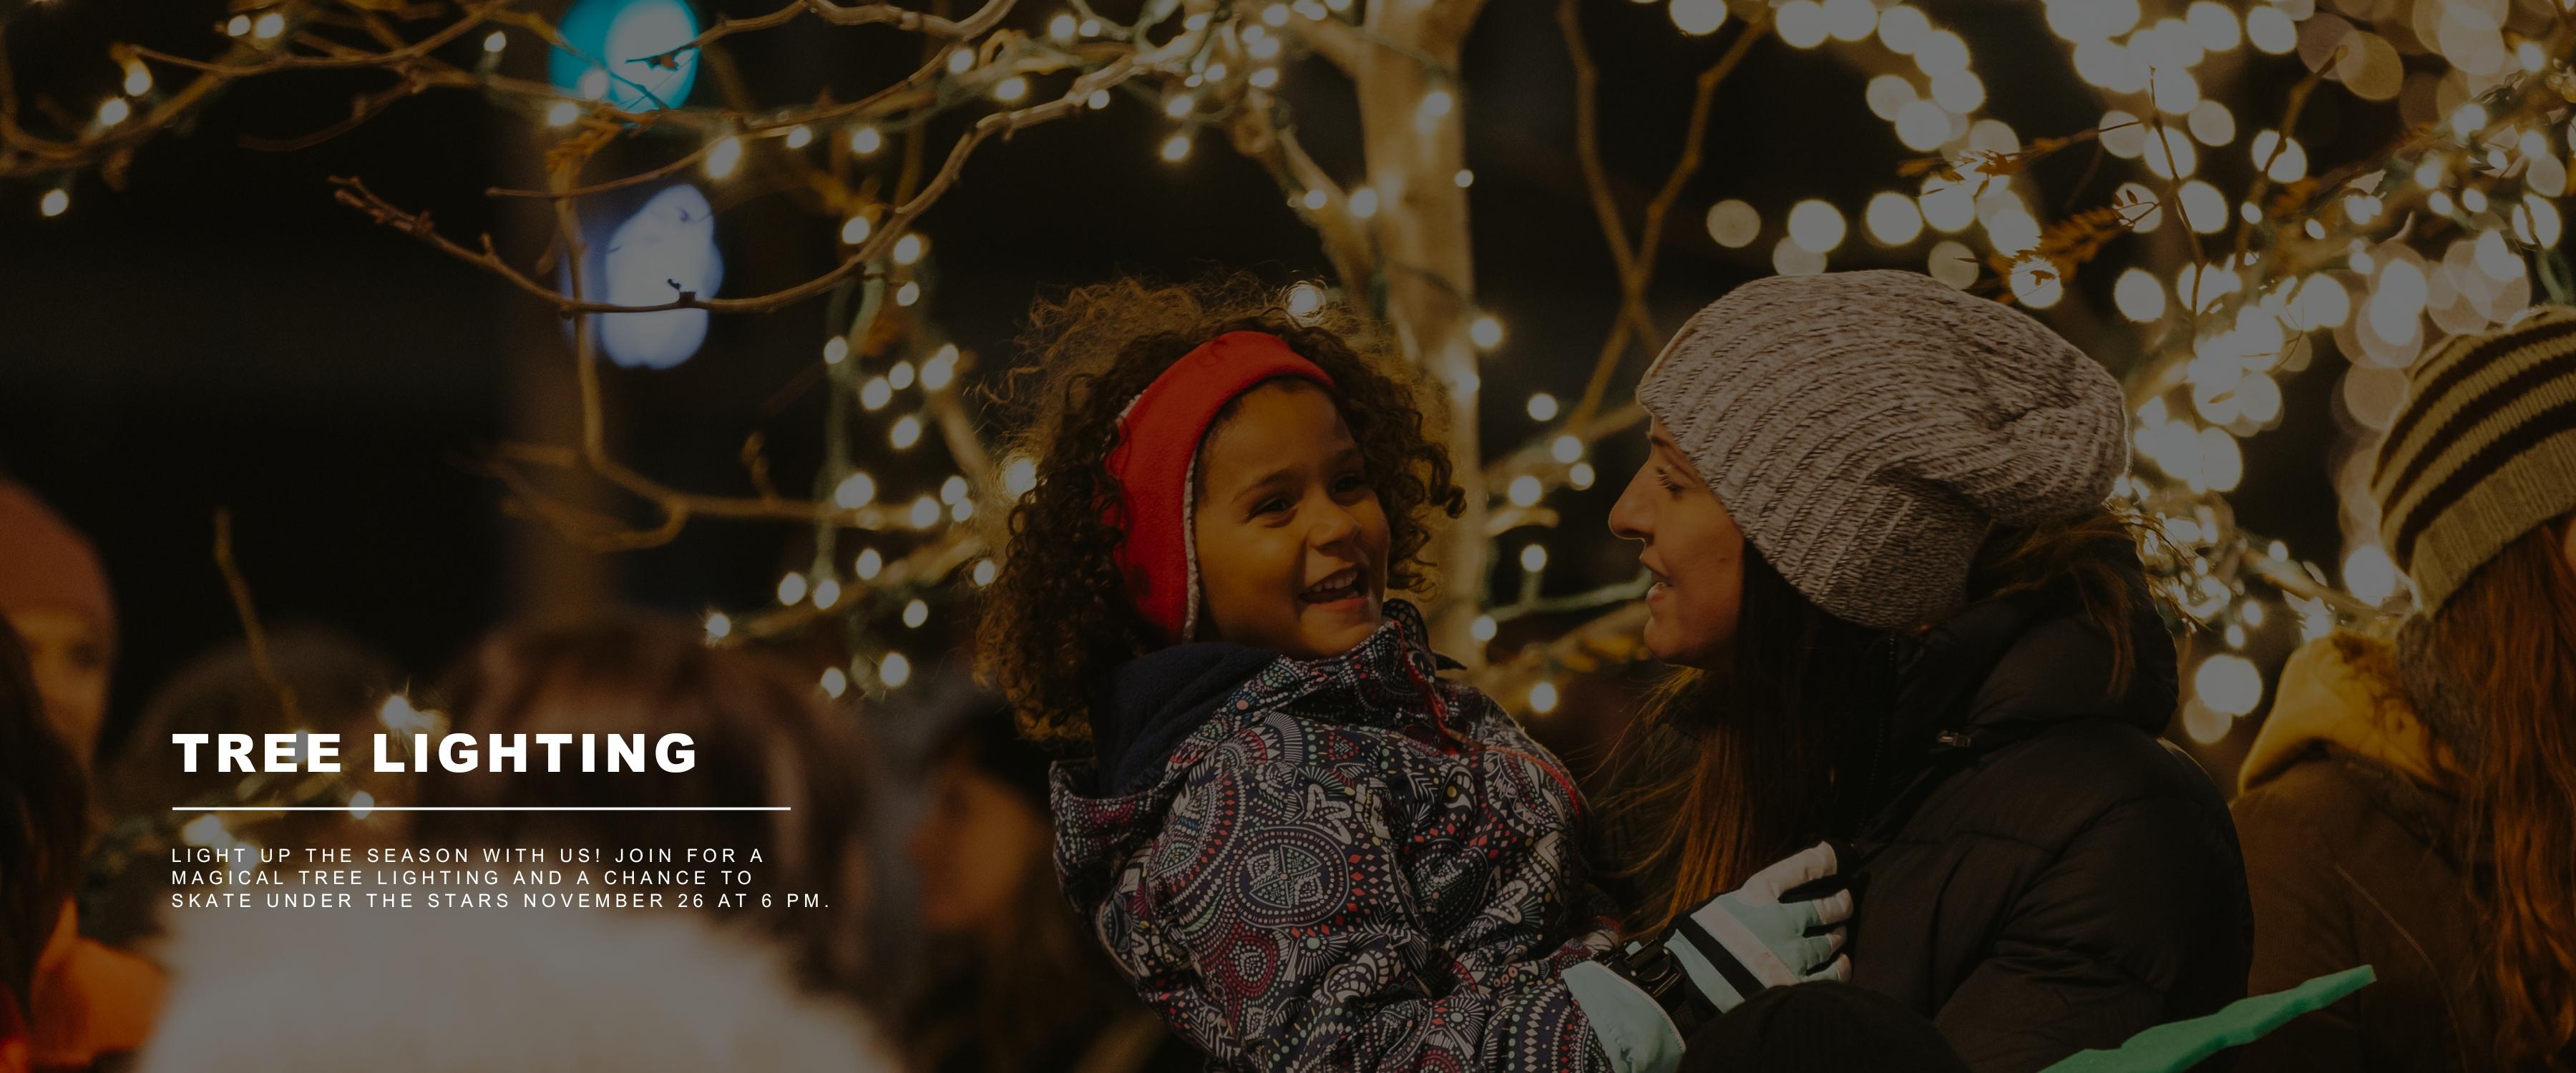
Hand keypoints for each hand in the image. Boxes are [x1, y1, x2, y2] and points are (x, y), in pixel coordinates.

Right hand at [1670, 840, 1852, 1012]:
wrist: (1687, 983)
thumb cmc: (1699, 941)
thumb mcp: (1721, 905)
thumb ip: (1752, 900)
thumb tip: (1775, 898)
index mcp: (1760, 896)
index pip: (1804, 867)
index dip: (1827, 858)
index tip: (1837, 853)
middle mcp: (1781, 922)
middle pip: (1830, 908)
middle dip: (1841, 904)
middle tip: (1844, 903)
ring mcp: (1792, 954)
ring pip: (1833, 940)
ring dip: (1838, 936)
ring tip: (1838, 934)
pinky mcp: (1796, 984)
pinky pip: (1833, 974)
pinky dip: (1841, 966)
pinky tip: (1840, 963)